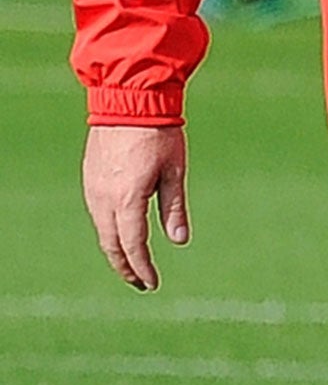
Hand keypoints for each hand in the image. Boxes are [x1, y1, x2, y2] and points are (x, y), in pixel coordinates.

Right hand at [82, 125, 189, 290]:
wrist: (129, 101)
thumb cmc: (160, 134)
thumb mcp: (174, 171)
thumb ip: (174, 208)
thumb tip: (179, 241)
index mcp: (127, 199)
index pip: (133, 245)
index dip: (142, 267)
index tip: (152, 284)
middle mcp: (104, 199)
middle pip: (112, 244)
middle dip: (126, 266)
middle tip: (141, 282)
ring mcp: (93, 188)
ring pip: (102, 230)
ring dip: (116, 249)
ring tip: (132, 262)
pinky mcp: (91, 178)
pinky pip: (98, 213)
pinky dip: (109, 229)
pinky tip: (121, 232)